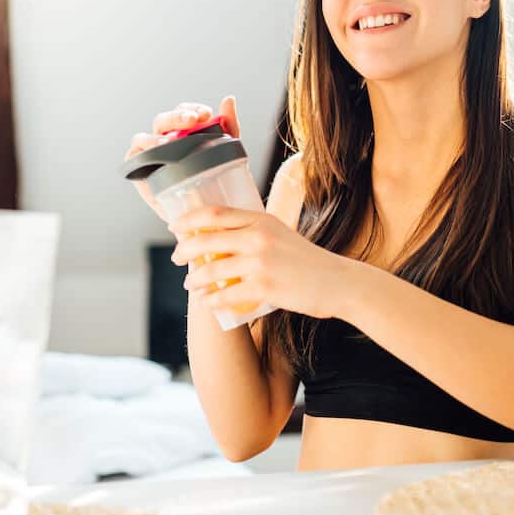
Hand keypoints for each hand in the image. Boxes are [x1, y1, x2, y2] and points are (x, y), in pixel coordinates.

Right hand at [124, 97, 240, 220]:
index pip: (183, 112)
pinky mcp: (140, 173)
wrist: (209, 219)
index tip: (206, 113)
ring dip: (155, 138)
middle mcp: (164, 140)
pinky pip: (133, 158)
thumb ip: (229, 128)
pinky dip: (140, 155)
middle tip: (193, 120)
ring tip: (170, 143)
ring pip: (143, 138)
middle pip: (162, 121)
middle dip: (175, 118)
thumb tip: (228, 99)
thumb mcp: (228, 154)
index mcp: (183, 133)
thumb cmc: (218, 185)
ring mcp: (150, 156)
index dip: (191, 109)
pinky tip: (154, 156)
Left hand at [168, 205, 349, 319]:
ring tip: (191, 284)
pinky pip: (226, 294)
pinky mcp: (264, 288)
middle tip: (176, 258)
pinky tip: (207, 302)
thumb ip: (254, 232)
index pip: (215, 213)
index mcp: (262, 220)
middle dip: (184, 250)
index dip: (189, 219)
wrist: (338, 282)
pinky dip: (212, 300)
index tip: (175, 226)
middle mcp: (258, 237)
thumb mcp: (281, 234)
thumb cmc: (308, 261)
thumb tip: (219, 238)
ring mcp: (260, 263)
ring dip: (195, 279)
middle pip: (205, 239)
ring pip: (212, 270)